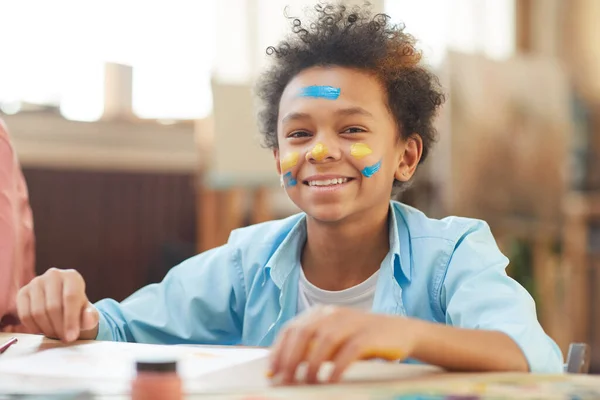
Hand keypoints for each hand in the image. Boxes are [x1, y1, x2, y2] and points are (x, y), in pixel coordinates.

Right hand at [16, 268, 98, 342]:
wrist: (64, 307)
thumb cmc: (79, 310)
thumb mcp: (89, 314)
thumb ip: (91, 317)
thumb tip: (89, 319)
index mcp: (72, 276)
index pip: (71, 298)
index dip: (71, 320)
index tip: (71, 337)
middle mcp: (53, 275)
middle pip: (53, 307)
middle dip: (59, 327)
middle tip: (64, 339)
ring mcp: (36, 282)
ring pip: (37, 312)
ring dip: (47, 329)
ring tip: (56, 334)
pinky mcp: (23, 292)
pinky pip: (25, 315)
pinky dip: (34, 328)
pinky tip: (44, 330)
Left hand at [268, 305, 421, 383]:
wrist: (401, 331)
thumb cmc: (361, 339)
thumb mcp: (333, 339)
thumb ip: (310, 348)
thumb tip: (282, 369)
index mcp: (320, 312)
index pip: (292, 329)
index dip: (279, 350)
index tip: (272, 372)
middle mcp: (333, 313)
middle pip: (304, 333)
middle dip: (290, 358)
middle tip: (285, 380)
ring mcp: (352, 322)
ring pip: (324, 340)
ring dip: (312, 364)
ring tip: (306, 382)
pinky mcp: (369, 335)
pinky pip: (349, 351)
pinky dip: (337, 366)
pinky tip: (329, 380)